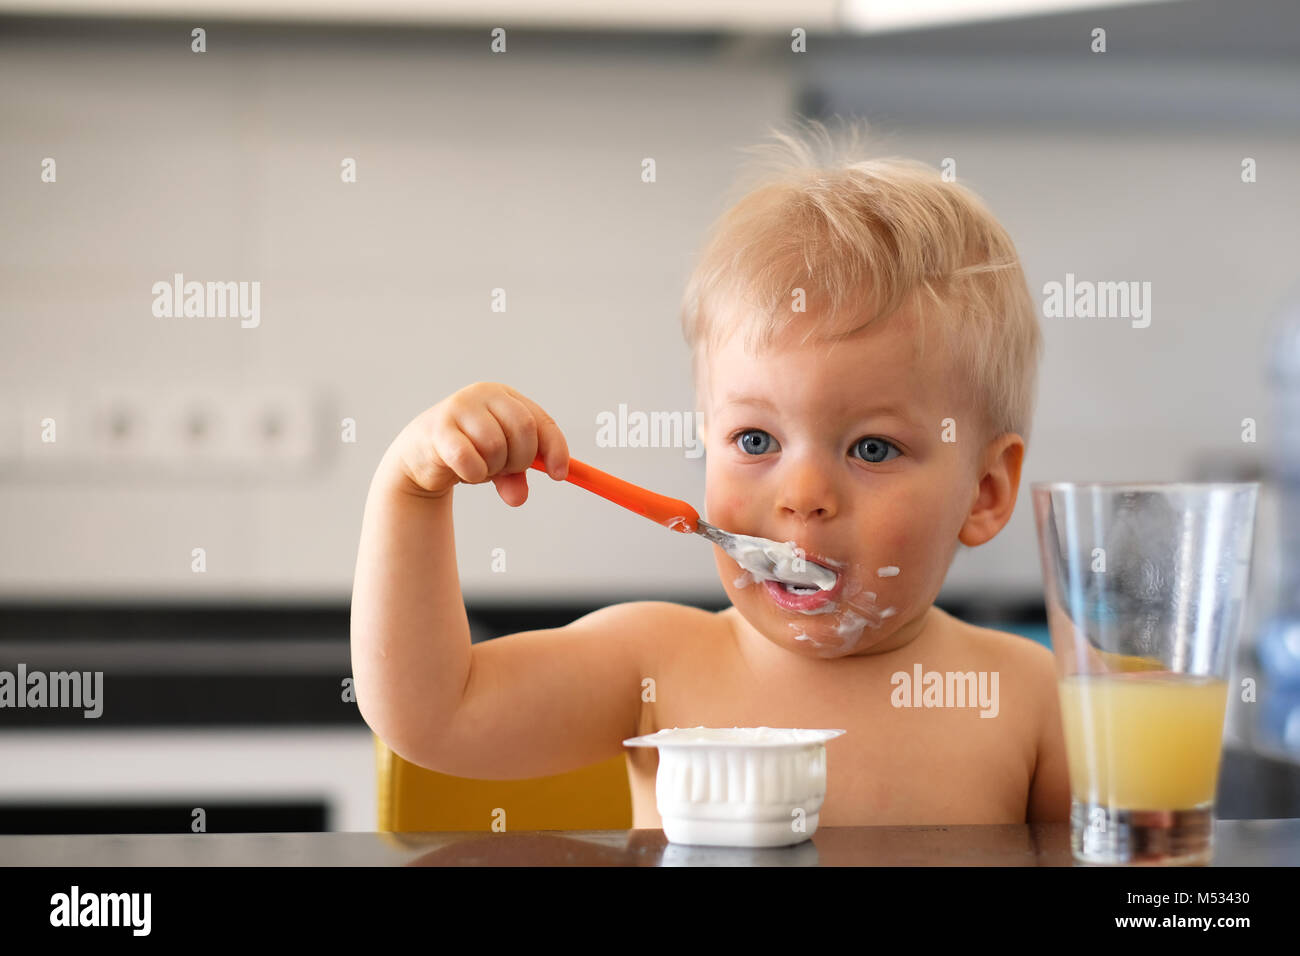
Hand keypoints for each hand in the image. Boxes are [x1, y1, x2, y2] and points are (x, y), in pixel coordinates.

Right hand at [388, 382, 569, 505]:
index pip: (541, 421)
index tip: (559, 475)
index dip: (555, 449)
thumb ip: (514, 478)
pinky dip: (473, 473)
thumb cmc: (466, 452)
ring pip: (496, 446)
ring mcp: (459, 407)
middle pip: (524, 429)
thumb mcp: (498, 464)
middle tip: (506, 471)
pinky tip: (465, 472)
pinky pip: (469, 458)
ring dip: (493, 468)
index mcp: (504, 396)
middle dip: (520, 460)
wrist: (420, 457)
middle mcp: (483, 394)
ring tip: (480, 467)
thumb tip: (518, 497)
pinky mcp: (438, 428)